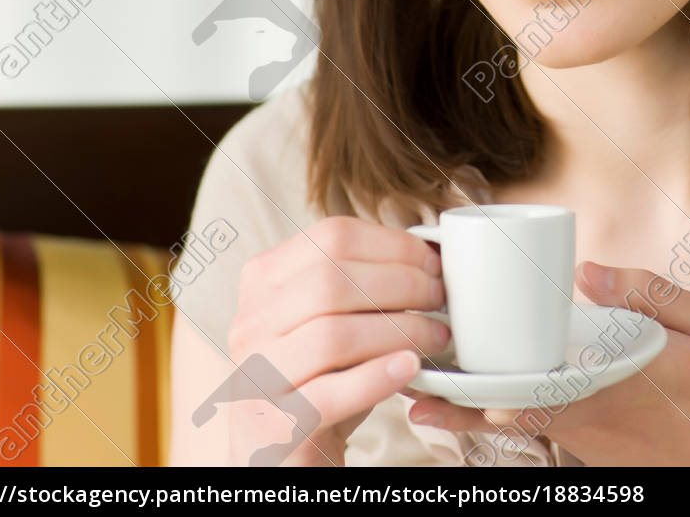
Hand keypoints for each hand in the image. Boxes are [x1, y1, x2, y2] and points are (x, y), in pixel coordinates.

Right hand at [219, 216, 453, 466]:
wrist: (284, 452)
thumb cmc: (322, 374)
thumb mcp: (335, 318)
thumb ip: (364, 282)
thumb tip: (433, 252)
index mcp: (263, 280)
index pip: (332, 237)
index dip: (393, 245)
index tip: (432, 264)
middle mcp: (250, 322)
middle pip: (332, 281)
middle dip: (402, 284)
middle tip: (439, 299)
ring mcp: (254, 375)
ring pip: (332, 336)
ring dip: (399, 331)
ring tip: (437, 337)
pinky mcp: (272, 426)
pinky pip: (330, 394)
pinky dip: (378, 377)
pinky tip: (411, 369)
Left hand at [401, 261, 689, 466]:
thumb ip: (652, 293)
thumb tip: (588, 271)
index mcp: (625, 380)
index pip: (551, 391)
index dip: (497, 393)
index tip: (452, 383)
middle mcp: (598, 413)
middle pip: (518, 410)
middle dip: (465, 402)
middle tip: (414, 386)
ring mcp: (591, 435)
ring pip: (521, 423)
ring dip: (473, 411)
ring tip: (424, 397)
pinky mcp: (591, 443)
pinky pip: (538, 425)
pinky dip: (502, 413)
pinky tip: (471, 401)